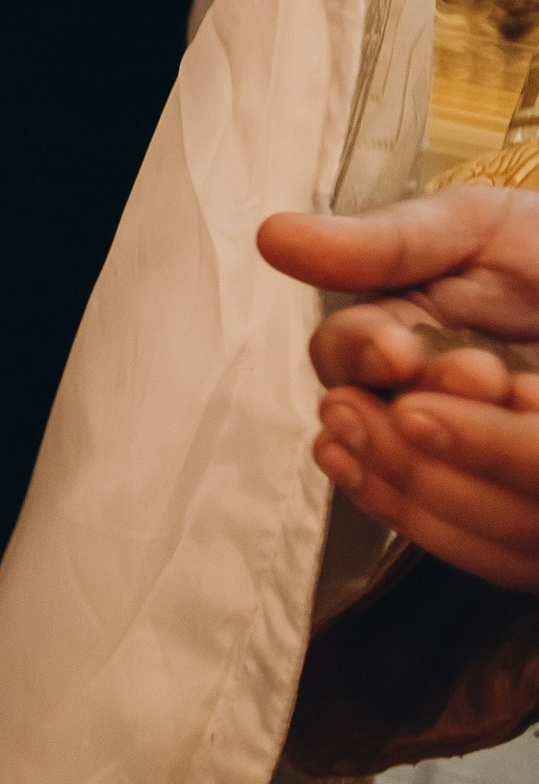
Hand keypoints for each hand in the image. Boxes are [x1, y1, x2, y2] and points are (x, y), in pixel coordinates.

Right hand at [259, 188, 538, 590]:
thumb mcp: (479, 232)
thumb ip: (381, 246)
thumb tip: (270, 237)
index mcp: (396, 346)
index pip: (338, 364)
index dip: (357, 360)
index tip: (396, 349)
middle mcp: (423, 418)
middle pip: (373, 446)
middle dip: (416, 421)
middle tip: (481, 370)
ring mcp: (479, 478)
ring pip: (437, 510)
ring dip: (472, 459)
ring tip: (521, 393)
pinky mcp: (527, 526)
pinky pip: (499, 551)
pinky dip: (506, 503)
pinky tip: (527, 416)